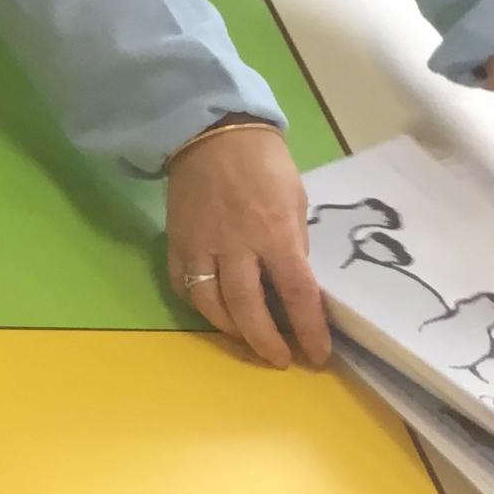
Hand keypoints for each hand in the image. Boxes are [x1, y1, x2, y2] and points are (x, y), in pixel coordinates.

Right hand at [165, 125, 331, 368]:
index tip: (317, 355)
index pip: (297, 293)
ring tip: (246, 339)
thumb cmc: (265, 163)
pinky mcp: (176, 242)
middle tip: (279, 359)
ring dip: (230, 329)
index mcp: (275, 232)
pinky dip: (199, 305)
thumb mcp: (295, 200)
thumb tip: (290, 280)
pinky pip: (183, 285)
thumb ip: (293, 242)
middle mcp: (237, 245)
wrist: (211, 134)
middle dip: (265, 341)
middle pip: (248, 308)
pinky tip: (213, 311)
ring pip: (210, 304)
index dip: (309, 330)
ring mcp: (201, 246)